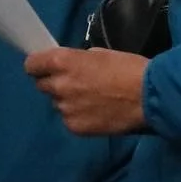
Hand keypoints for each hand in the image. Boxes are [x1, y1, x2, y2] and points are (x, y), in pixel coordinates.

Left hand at [25, 47, 148, 136]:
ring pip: (57, 103)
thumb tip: (70, 68)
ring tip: (90, 99)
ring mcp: (66, 109)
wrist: (149, 97)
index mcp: (62, 62)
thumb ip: (77, 61)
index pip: (31, 65)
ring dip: (67, 100)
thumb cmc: (127, 68)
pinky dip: (78, 116)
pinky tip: (95, 113)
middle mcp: (59, 85)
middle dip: (54, 82)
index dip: (39, 65)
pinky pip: (69, 119)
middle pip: (42, 85)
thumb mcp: (98, 54)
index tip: (45, 67)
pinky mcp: (75, 127)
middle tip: (74, 83)